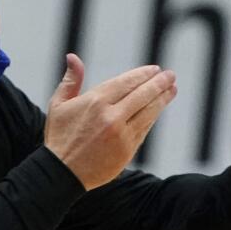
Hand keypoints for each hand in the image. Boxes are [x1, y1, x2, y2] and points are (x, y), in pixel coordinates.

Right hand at [44, 53, 176, 189]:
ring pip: (148, 111)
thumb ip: (70, 80)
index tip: (154, 69)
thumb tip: (73, 56)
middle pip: (142, 94)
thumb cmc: (59, 138)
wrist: (62, 173)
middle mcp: (110, 116)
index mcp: (95, 102)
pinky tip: (158, 109)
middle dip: (159, 83)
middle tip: (170, 75)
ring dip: (162, 99)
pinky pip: (144, 128)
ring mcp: (121, 134)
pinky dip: (153, 117)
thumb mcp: (58, 105)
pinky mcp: (127, 150)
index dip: (143, 75)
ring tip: (172, 89)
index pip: (126, 82)